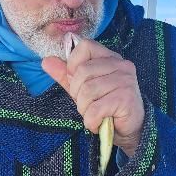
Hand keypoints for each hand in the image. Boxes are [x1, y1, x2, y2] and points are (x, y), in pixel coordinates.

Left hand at [41, 37, 144, 155]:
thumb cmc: (105, 106)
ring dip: (84, 109)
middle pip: (82, 72)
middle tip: (88, 105)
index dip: (73, 64)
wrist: (129, 129)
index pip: (84, 46)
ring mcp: (125, 80)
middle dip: (77, 94)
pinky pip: (96, 109)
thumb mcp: (82, 89)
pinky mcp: (126, 98)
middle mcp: (120, 65)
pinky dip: (91, 121)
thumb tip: (46, 61)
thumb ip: (65, 75)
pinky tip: (97, 123)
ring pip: (87, 91)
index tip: (76, 82)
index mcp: (109, 57)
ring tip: (94, 115)